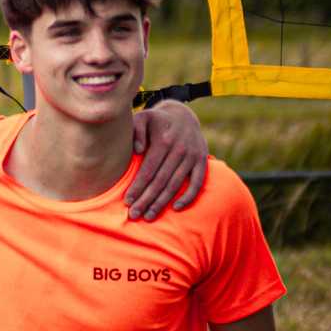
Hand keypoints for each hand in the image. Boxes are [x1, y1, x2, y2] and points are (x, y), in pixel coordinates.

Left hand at [126, 99, 207, 218]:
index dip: (138, 187)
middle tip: (134, 215)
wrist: (183, 115)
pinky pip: (197, 182)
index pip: (149, 170)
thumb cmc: (156, 120)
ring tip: (149, 216)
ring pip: (175, 185)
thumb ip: (136, 130)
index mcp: (163, 140)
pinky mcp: (202, 161)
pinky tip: (175, 208)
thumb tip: (137, 149)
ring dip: (162, 203)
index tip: (128, 201)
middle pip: (160, 181)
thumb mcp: (143, 117)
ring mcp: (192, 156)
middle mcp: (179, 149)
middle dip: (146, 199)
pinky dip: (188, 196)